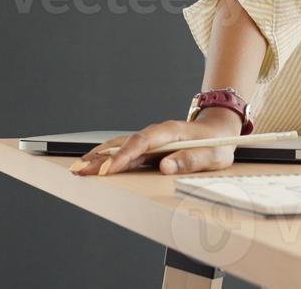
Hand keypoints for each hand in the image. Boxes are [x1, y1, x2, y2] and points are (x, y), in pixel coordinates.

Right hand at [69, 108, 244, 176]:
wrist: (219, 130)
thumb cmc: (216, 144)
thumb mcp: (212, 156)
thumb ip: (190, 160)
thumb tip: (165, 167)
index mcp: (170, 132)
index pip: (142, 143)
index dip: (124, 156)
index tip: (109, 169)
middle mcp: (156, 133)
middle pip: (125, 143)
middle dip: (102, 158)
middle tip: (81, 170)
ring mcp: (151, 139)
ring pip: (121, 146)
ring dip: (100, 157)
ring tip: (80, 168)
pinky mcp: (149, 148)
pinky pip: (125, 151)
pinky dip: (108, 157)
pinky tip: (95, 164)